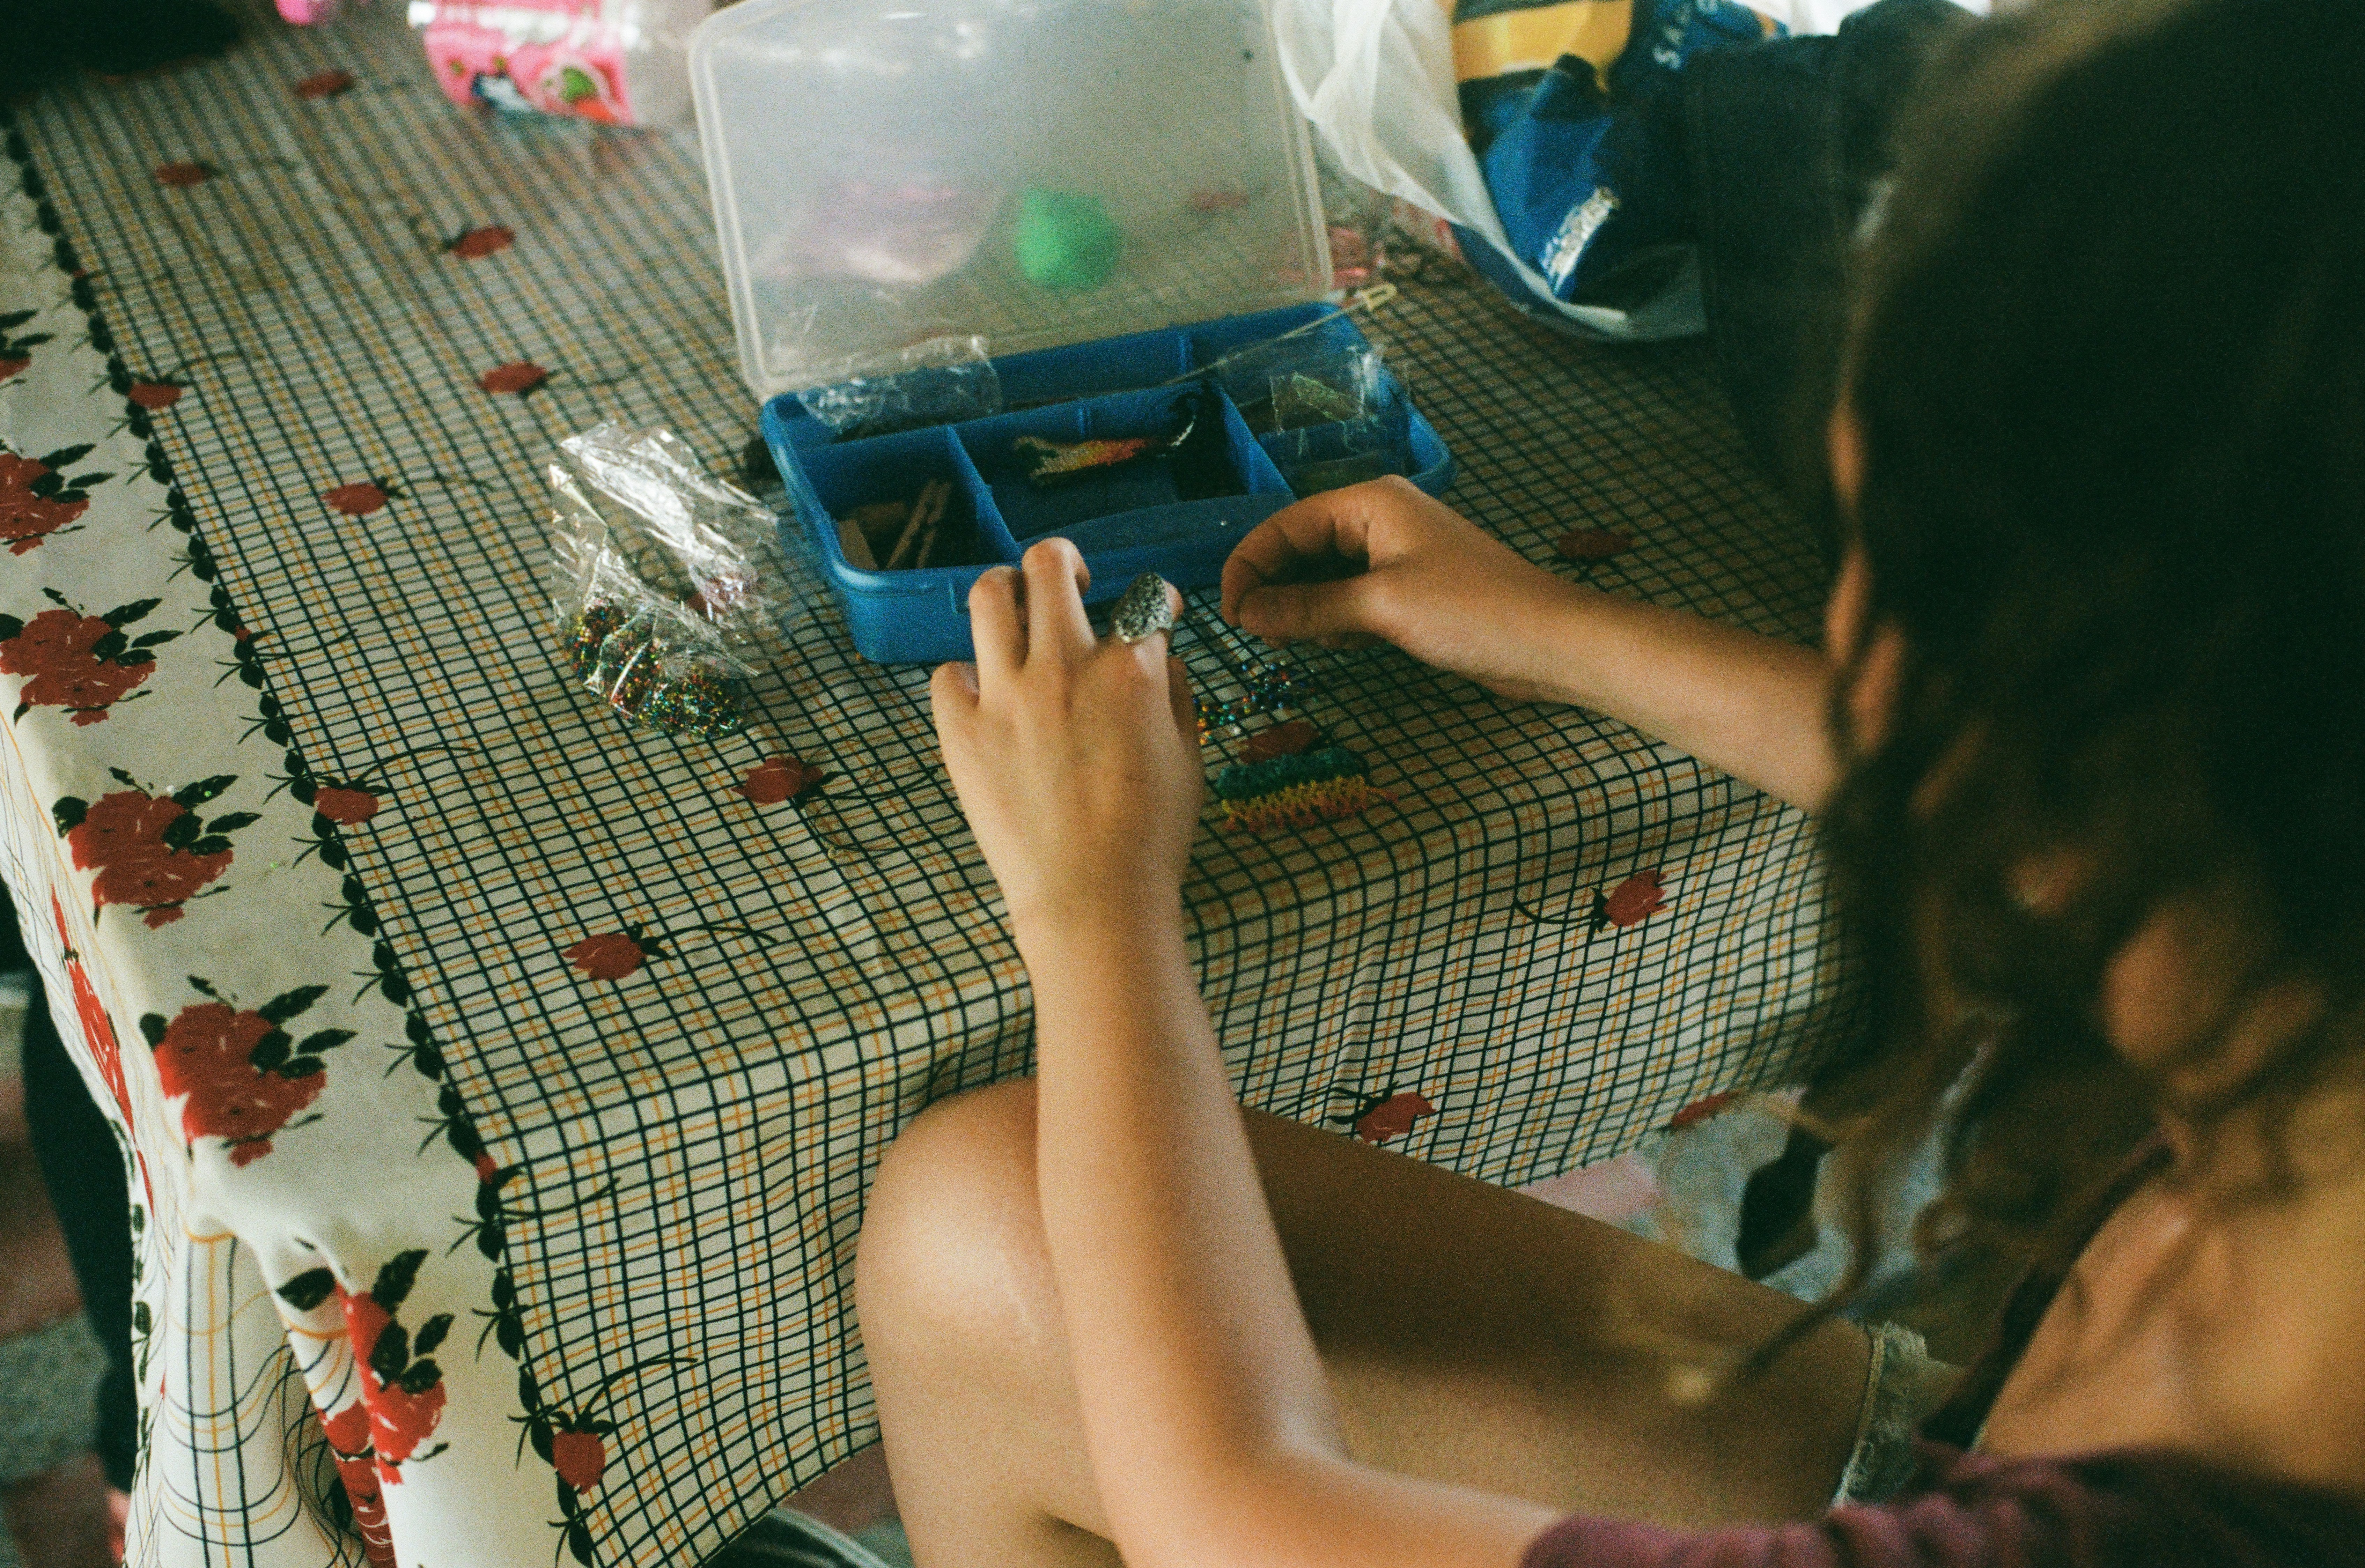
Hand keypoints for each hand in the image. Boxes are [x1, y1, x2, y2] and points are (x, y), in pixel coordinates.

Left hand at [931, 540, 1201, 943]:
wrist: (1093, 904)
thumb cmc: (1150, 840)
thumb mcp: (1189, 758)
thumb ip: (1175, 693)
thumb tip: (1159, 654)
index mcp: (1131, 671)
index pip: (1144, 597)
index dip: (1156, 599)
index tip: (1154, 611)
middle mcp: (1064, 667)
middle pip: (1050, 564)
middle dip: (1066, 561)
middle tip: (1073, 583)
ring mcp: (1005, 696)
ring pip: (987, 594)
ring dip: (1007, 592)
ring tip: (1017, 614)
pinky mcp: (960, 732)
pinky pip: (946, 673)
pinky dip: (965, 677)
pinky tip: (986, 696)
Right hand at [1219, 476, 1579, 701]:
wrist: (1552, 642)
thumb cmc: (1473, 612)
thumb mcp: (1380, 607)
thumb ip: (1308, 607)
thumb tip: (1247, 613)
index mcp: (1372, 502)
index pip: (1286, 525)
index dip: (1249, 566)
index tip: (1228, 615)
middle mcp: (1381, 519)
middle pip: (1301, 548)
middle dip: (1275, 589)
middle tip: (1258, 636)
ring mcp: (1398, 555)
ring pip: (1324, 577)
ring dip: (1305, 609)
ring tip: (1297, 643)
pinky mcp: (1412, 590)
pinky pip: (1352, 598)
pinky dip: (1336, 620)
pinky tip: (1339, 645)